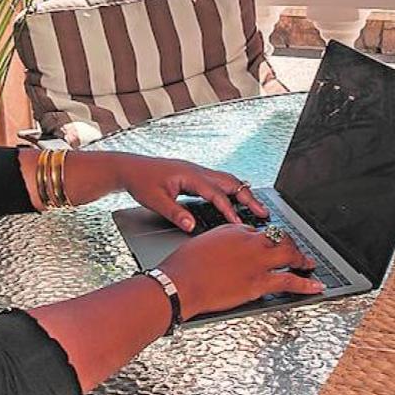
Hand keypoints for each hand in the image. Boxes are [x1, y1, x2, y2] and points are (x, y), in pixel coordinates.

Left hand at [93, 152, 268, 231]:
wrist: (130, 168)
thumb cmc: (141, 182)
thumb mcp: (155, 200)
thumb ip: (175, 213)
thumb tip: (191, 227)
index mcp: (190, 176)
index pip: (217, 194)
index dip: (230, 211)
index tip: (240, 224)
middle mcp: (197, 171)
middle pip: (231, 183)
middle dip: (249, 198)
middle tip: (264, 213)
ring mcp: (197, 172)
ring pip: (227, 180)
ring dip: (243, 193)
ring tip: (257, 208)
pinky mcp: (195, 176)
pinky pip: (220, 182)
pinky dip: (232, 191)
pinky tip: (236, 200)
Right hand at [157, 223, 322, 317]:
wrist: (180, 283)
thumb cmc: (183, 266)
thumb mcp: (201, 244)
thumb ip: (218, 244)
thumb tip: (224, 250)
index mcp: (233, 229)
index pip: (257, 231)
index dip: (264, 239)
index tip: (266, 245)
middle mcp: (249, 240)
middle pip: (279, 237)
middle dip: (289, 243)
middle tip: (294, 250)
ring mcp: (258, 261)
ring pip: (289, 254)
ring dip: (302, 259)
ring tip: (308, 263)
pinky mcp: (260, 282)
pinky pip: (290, 280)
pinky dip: (307, 284)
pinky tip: (316, 286)